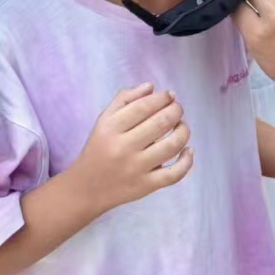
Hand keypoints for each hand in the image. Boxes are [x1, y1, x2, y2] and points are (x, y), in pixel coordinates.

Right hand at [71, 84, 192, 215]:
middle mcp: (123, 148)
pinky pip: (175, 173)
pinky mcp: (145, 186)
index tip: (170, 96)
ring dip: (184, 131)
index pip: (144, 106)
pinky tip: (188, 150)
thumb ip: (125, 99)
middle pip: (161, 123)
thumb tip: (151, 86)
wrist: (86, 188)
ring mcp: (135, 168)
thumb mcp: (104, 120)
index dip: (163, 98)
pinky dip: (187, 160)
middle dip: (176, 110)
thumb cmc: (100, 148)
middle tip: (177, 108)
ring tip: (181, 126)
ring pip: (172, 145)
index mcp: (110, 128)